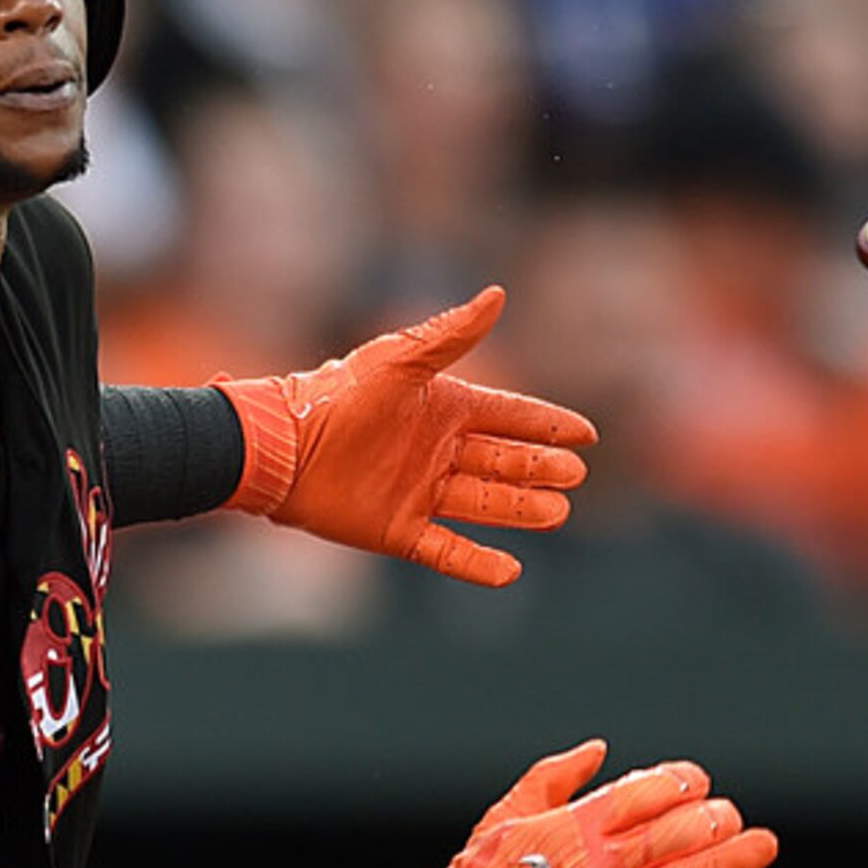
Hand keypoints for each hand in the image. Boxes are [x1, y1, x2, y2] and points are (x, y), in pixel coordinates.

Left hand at [217, 288, 596, 586]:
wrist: (280, 448)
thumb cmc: (337, 396)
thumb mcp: (400, 361)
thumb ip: (451, 334)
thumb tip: (498, 294)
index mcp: (441, 408)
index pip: (509, 416)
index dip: (547, 424)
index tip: (587, 434)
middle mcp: (436, 451)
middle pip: (504, 462)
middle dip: (540, 468)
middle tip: (575, 475)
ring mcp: (419, 493)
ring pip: (485, 504)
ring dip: (522, 510)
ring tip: (559, 513)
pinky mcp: (397, 531)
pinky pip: (447, 551)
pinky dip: (477, 564)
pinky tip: (510, 572)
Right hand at [357, 743, 777, 867]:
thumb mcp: (505, 815)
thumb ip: (555, 777)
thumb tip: (598, 750)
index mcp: (572, 828)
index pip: (642, 795)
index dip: (678, 783)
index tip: (698, 782)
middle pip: (674, 836)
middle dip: (713, 821)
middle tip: (734, 816)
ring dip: (728, 862)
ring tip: (758, 847)